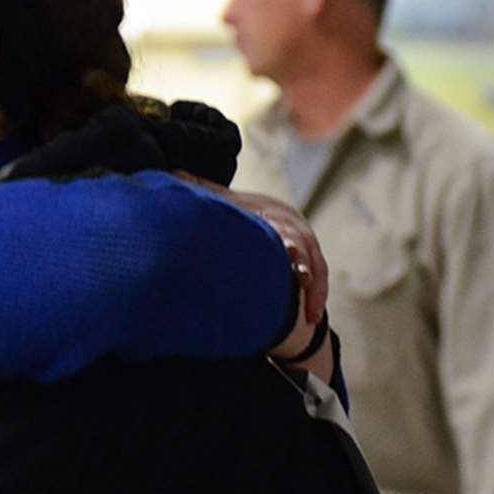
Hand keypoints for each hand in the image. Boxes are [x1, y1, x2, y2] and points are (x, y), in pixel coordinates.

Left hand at [173, 172, 327, 326]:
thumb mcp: (224, 202)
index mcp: (271, 211)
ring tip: (311, 313)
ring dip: (315, 287)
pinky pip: (319, 281)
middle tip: (301, 278)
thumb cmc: (240, 214)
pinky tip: (312, 318)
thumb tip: (173, 175)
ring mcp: (305, 246)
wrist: (268, 216)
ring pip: (317, 264)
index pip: (277, 222)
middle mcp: (292, 227)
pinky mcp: (311, 264)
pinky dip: (317, 297)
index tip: (284, 249)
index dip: (281, 235)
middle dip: (304, 260)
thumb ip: (202, 191)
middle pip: (303, 243)